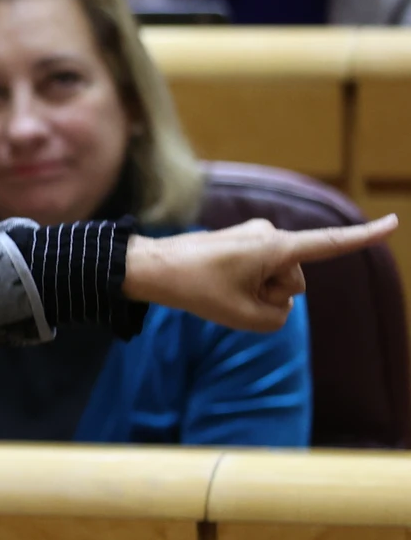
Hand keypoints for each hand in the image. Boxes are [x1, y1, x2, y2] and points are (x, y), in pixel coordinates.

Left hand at [124, 216, 397, 332]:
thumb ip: (277, 316)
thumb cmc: (196, 288)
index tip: (394, 222)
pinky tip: (219, 282)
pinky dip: (243, 286)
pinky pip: (258, 275)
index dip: (365, 237)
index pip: (329, 245)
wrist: (152, 268)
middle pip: (292, 283)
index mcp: (275, 247)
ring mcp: (255, 236)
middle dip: (269, 296)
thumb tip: (279, 300)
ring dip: (253, 292)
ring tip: (220, 286)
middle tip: (229, 293)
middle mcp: (270, 234)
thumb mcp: (244, 317)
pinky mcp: (243, 242)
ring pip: (275, 282)